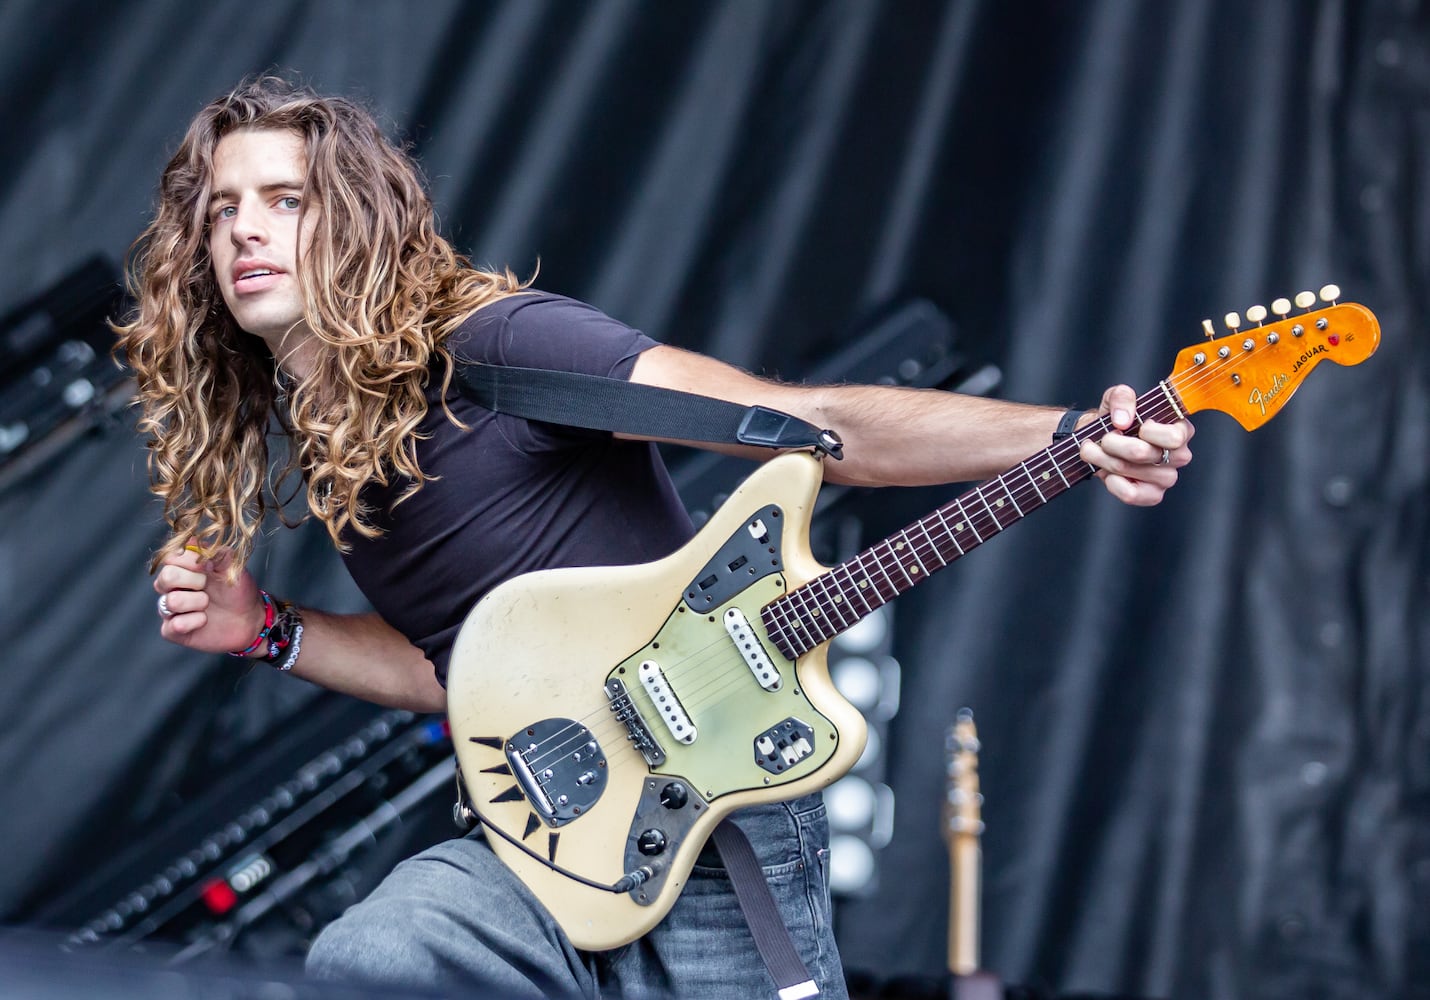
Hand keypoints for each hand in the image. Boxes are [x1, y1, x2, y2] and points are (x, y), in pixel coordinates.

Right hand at [153, 546, 265, 654]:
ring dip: (196, 603)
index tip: (208, 566)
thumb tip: (193, 542)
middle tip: (207, 586)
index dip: (188, 561)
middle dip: (192, 582)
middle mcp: (174, 587)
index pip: (170, 557)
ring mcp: (172, 609)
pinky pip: (172, 626)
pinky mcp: (173, 630)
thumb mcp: (233, 568)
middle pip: (164, 578)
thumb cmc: (238, 590)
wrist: (251, 619)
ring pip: (169, 602)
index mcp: (184, 568)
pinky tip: (204, 621)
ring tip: (208, 604)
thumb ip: (216, 553)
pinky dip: (193, 623)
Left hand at [1079, 384, 1193, 505]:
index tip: (1128, 425)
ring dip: (1103, 459)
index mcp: (1180, 429)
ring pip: (1129, 470)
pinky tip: (1109, 472)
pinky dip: (1111, 482)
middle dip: (1111, 443)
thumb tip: (1123, 420)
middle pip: (1142, 452)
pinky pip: (1130, 494)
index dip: (1146, 431)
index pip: (1173, 436)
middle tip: (1102, 439)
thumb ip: (1122, 397)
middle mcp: (1179, 455)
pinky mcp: (1153, 495)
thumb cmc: (1116, 420)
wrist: (1100, 441)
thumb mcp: (1117, 398)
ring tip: (1095, 452)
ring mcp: (1168, 478)